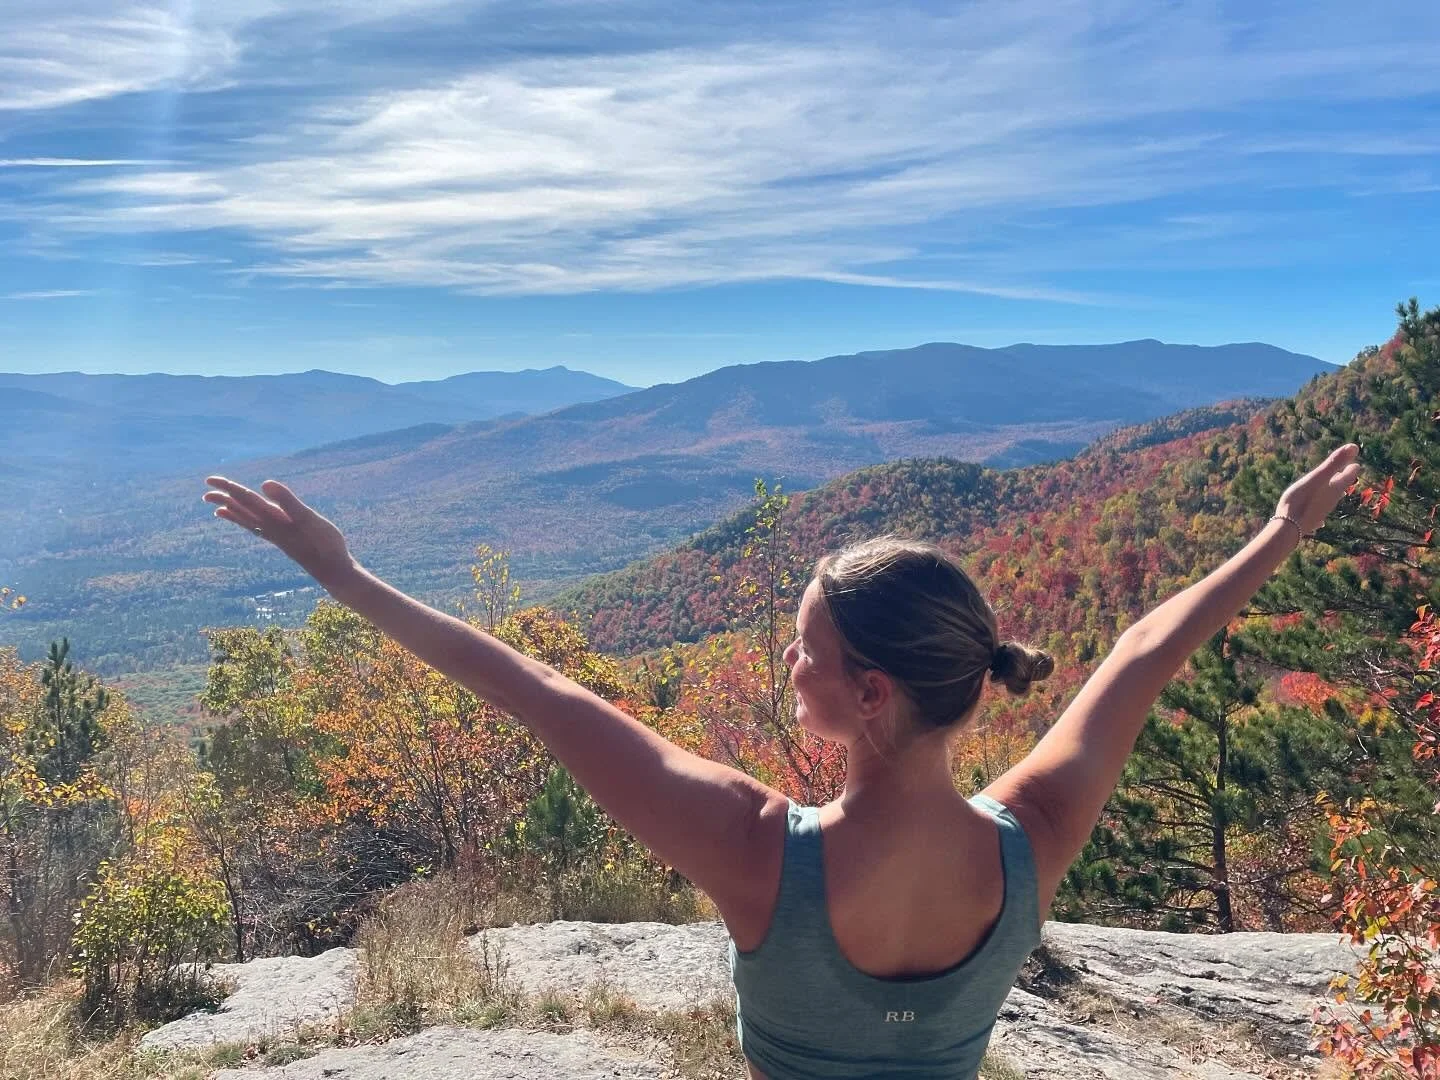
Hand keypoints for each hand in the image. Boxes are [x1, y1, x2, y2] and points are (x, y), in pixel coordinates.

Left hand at [203, 477, 354, 583]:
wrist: (332, 571)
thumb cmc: (325, 544)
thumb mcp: (308, 518)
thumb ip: (288, 501)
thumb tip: (264, 484)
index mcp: (274, 518)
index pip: (247, 499)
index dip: (229, 488)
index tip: (210, 480)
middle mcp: (270, 527)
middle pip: (242, 509)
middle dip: (225, 498)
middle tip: (206, 490)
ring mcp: (276, 535)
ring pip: (248, 521)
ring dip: (233, 511)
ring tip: (216, 507)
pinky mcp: (284, 540)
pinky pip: (259, 529)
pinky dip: (250, 524)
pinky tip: (249, 522)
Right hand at [1274, 443, 1362, 535]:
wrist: (1289, 527)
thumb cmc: (1302, 499)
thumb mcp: (1317, 477)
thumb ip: (1334, 462)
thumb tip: (1354, 446)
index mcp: (1334, 489)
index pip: (1347, 476)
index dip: (1351, 469)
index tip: (1356, 464)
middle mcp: (1331, 500)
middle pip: (1340, 488)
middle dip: (1343, 480)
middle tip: (1346, 474)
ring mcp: (1321, 511)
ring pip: (1330, 500)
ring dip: (1332, 492)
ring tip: (1332, 489)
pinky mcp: (1311, 519)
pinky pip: (1319, 512)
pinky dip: (1321, 508)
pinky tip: (1320, 518)